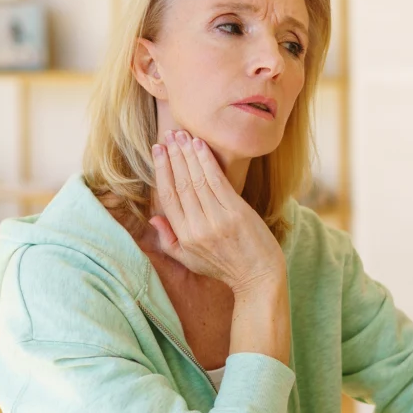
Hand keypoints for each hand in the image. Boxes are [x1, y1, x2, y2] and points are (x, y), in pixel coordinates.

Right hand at [150, 129, 284, 294]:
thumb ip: (169, 240)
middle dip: (173, 156)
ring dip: (187, 154)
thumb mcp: (190, 260)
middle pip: (181, 184)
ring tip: (182, 135)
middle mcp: (198, 227)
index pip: (168, 197)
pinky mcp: (236, 212)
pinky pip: (217, 181)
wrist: (259, 277)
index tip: (157, 151)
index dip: (161, 171)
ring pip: (197, 180)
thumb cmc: (225, 268)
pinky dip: (207, 161)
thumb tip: (154, 217)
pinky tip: (200, 145)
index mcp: (184, 237)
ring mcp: (217, 219)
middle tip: (168, 135)